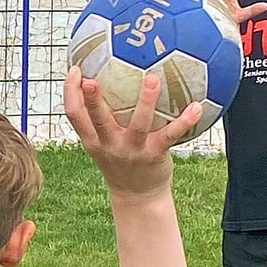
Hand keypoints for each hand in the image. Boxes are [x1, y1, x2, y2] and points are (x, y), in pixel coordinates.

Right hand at [63, 66, 202, 198]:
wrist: (137, 196)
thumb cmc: (120, 161)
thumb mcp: (101, 143)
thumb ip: (99, 118)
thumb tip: (103, 79)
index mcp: (92, 139)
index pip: (73, 114)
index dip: (70, 92)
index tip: (75, 70)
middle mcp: (109, 144)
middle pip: (96, 119)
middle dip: (91, 99)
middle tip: (91, 78)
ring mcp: (132, 150)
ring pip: (137, 124)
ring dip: (145, 101)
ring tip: (152, 78)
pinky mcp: (154, 155)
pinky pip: (170, 135)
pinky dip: (184, 121)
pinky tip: (196, 106)